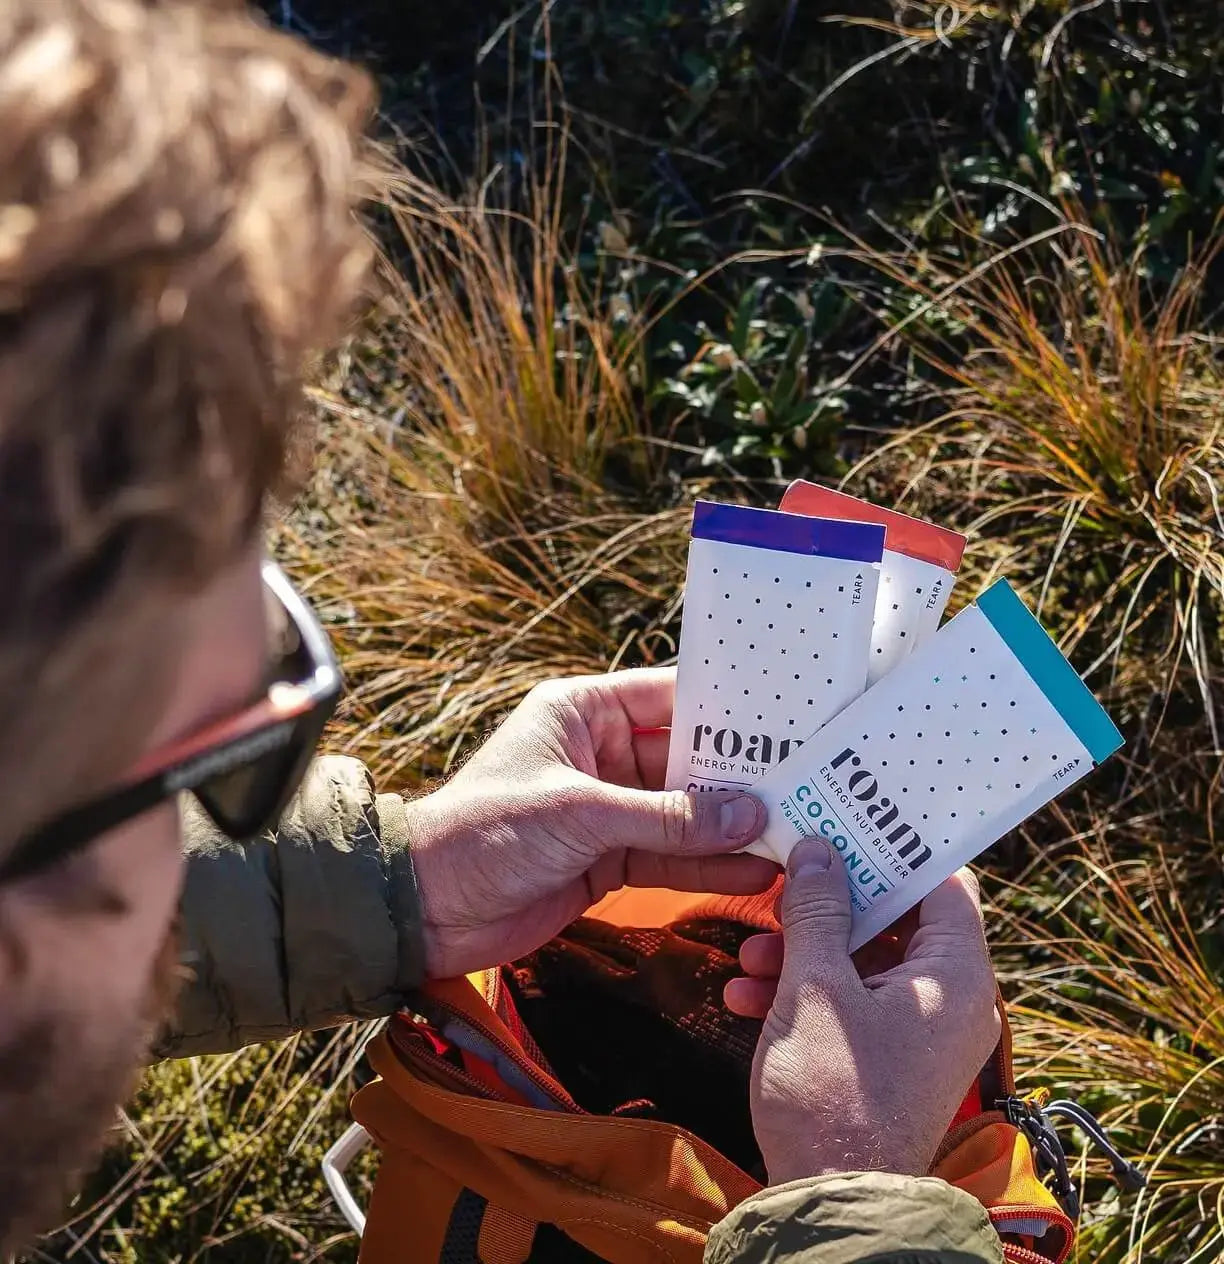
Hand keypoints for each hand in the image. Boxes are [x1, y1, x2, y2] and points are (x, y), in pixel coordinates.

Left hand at [406, 668, 777, 978]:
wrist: (427, 909)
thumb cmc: (483, 832)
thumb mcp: (578, 814)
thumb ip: (665, 818)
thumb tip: (746, 814)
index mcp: (584, 713)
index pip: (669, 697)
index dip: (726, 709)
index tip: (786, 720)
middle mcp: (602, 754)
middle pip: (687, 760)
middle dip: (740, 779)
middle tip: (805, 786)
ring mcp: (609, 808)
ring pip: (685, 814)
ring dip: (732, 828)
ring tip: (794, 836)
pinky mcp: (609, 858)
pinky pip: (670, 856)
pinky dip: (708, 866)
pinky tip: (755, 872)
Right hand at [740, 838, 999, 1184]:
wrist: (831, 1206)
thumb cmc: (833, 1093)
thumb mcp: (815, 986)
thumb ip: (816, 910)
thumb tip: (818, 850)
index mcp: (956, 975)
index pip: (944, 884)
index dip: (894, 852)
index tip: (845, 829)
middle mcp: (948, 1000)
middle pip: (893, 920)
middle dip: (827, 906)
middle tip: (780, 890)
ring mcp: (917, 1032)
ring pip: (861, 961)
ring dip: (803, 951)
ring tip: (750, 956)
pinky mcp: (885, 1057)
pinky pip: (850, 1002)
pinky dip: (805, 991)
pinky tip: (748, 995)